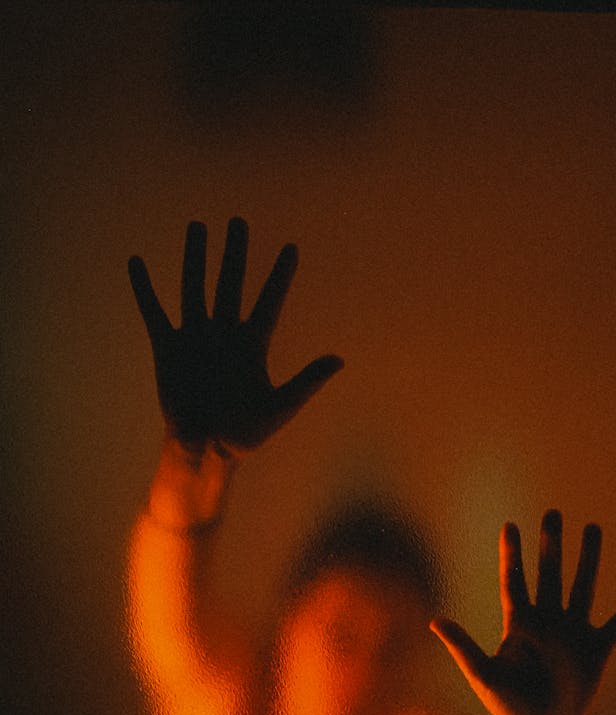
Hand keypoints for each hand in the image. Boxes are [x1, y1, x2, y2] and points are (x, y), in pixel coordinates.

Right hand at [128, 218, 342, 450]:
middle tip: (239, 222)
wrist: (204, 451)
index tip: (292, 248)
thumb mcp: (279, 408)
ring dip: (195, 258)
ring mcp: (195, 337)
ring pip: (195, 287)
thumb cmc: (244, 434)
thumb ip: (306, 382)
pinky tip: (137, 263)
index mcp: (252, 345)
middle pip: (231, 284)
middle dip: (235, 254)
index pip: (269, 302)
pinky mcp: (167, 347)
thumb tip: (339, 360)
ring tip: (197, 227)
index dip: (280, 276)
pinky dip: (144, 288)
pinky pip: (154, 312)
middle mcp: (224, 334)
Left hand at [431, 511, 615, 714]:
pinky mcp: (597, 649)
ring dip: (588, 558)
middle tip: (552, 515)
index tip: (510, 526)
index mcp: (519, 624)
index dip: (511, 555)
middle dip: (551, 545)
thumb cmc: (509, 707)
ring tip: (592, 527)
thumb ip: (463, 648)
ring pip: (583, 586)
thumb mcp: (483, 677)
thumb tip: (435, 621)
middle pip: (549, 574)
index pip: (514, 582)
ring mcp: (573, 632)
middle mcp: (547, 622)